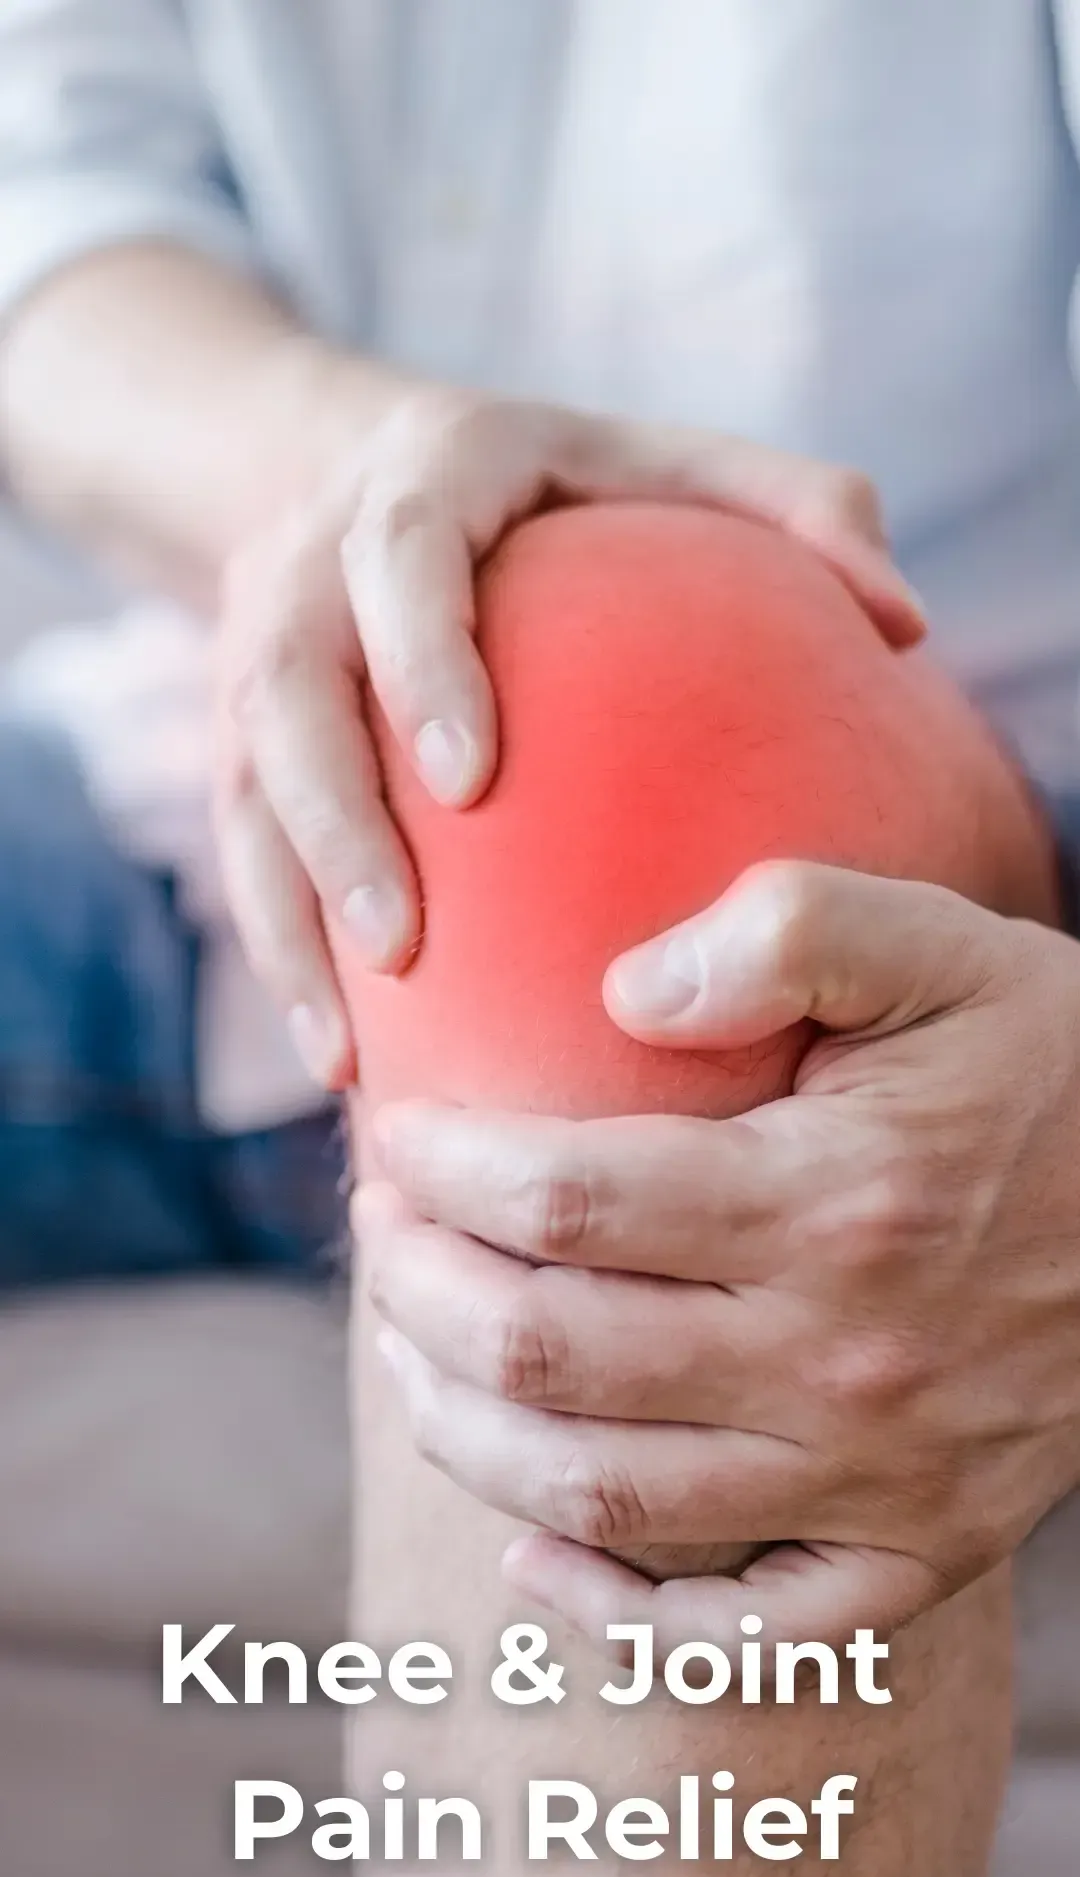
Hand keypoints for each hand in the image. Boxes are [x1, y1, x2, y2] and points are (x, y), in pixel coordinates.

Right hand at [214, 384, 923, 1086]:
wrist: (358, 468)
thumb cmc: (559, 486)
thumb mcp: (671, 464)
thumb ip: (791, 510)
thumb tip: (902, 620)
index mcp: (422, 478)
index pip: (405, 560)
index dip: (424, 661)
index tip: (470, 779)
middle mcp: (315, 560)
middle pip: (290, 692)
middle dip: (332, 819)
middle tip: (400, 940)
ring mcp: (254, 649)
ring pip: (246, 790)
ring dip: (290, 921)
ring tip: (353, 1046)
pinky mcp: (235, 733)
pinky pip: (240, 849)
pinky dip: (285, 954)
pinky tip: (343, 1057)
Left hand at [360, 860, 1079, 1657]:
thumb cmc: (1056, 1064)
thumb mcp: (944, 948)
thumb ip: (788, 929)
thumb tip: (622, 991)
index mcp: (831, 1202)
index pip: (563, 1199)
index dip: (444, 1165)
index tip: (397, 1134)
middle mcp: (840, 1359)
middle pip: (547, 1351)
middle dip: (416, 1290)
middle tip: (377, 1233)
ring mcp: (877, 1478)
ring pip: (602, 1496)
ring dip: (464, 1432)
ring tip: (406, 1357)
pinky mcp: (917, 1550)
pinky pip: (742, 1631)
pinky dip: (617, 1612)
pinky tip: (532, 1554)